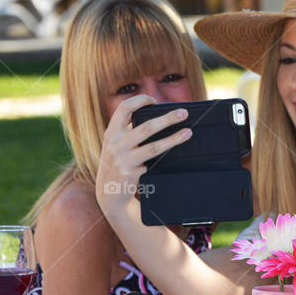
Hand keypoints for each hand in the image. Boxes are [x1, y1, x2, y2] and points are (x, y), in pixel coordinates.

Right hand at [95, 95, 191, 218]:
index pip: (124, 108)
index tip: (155, 101)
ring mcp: (123, 160)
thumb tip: (158, 116)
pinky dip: (165, 159)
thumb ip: (129, 130)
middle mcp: (115, 144)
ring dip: (173, 139)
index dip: (140, 100)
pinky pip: (153, 165)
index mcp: (112, 132)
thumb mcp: (116, 143)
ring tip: (188, 133)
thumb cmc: (117, 162)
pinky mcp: (131, 175)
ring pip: (153, 147)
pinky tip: (177, 155)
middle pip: (146, 127)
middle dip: (167, 119)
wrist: (107, 193)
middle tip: (184, 113)